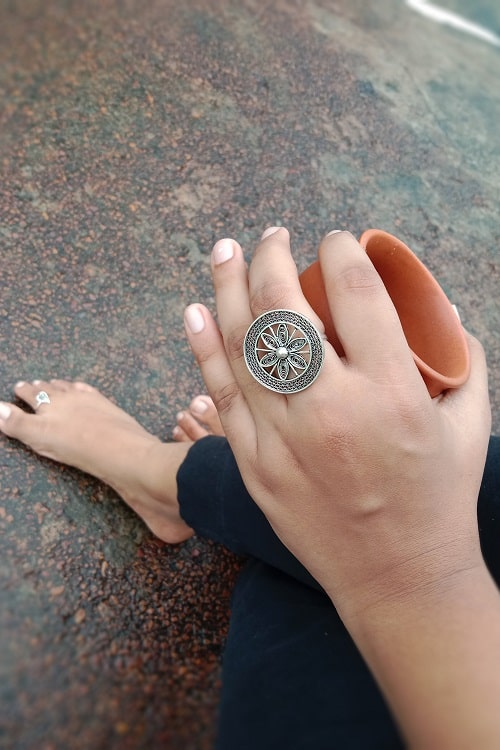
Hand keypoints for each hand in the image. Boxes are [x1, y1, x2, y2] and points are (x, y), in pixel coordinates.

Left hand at [183, 228, 490, 617]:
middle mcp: (332, 410)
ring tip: (223, 251)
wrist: (398, 579)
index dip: (341, 251)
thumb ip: (463, 362)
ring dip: (228, 288)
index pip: (357, 294)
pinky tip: (195, 311)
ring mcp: (285, 441)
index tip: (335, 239)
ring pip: (242, 346)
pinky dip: (204, 349)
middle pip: (285, 310)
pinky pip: (222, 396)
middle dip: (272, 257)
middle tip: (272, 235)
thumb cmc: (439, 499)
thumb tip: (445, 313)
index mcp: (391, 393)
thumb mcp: (469, 424)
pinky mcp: (256, 466)